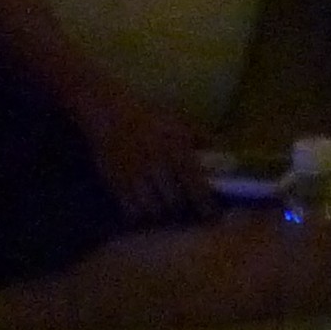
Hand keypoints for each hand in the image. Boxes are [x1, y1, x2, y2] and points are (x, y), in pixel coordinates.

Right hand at [73, 89, 212, 223]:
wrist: (108, 112)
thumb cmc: (146, 116)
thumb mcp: (177, 121)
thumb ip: (200, 136)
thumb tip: (222, 148)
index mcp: (175, 149)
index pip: (195, 185)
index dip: (206, 205)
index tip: (213, 217)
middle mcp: (156, 165)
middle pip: (174, 203)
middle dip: (182, 210)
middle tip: (185, 212)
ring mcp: (134, 176)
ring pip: (152, 210)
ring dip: (161, 214)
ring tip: (164, 211)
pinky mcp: (116, 183)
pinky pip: (130, 209)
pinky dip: (140, 213)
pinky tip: (144, 208)